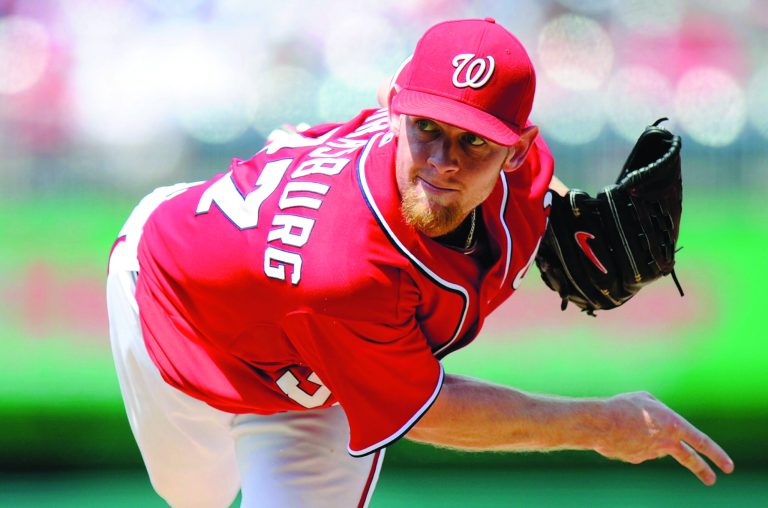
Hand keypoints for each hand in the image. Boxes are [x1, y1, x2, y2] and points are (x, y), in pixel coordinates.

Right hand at [595, 391, 733, 484]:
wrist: (600, 424)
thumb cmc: (622, 407)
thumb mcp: (646, 399)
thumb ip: (660, 410)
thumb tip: (662, 426)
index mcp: (673, 425)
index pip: (701, 441)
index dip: (716, 454)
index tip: (728, 467)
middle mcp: (666, 442)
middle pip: (688, 458)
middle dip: (702, 469)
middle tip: (711, 480)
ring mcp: (652, 453)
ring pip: (654, 446)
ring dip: (644, 437)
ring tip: (626, 425)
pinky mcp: (637, 459)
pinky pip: (638, 449)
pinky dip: (630, 441)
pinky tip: (618, 434)